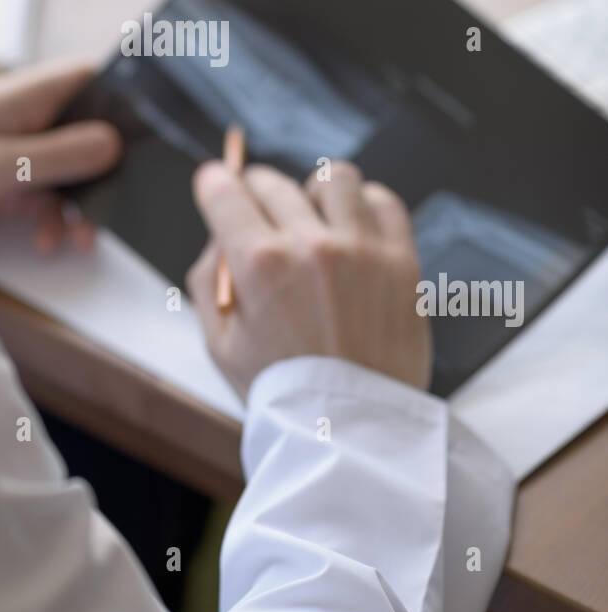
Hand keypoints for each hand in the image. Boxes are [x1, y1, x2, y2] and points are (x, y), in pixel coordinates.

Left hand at [0, 60, 120, 246]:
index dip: (126, 97)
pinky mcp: (7, 184)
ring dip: (82, 204)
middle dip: (110, 167)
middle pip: (90, 130)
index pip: (91, 79)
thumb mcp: (0, 166)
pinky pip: (47, 197)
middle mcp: (28, 118)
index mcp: (26, 97)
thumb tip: (117, 143)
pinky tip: (48, 244)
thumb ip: (59, 154)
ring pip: (73, 171)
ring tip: (84, 239)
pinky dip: (53, 220)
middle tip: (127, 200)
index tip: (157, 132)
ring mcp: (18, 152)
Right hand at [187, 159, 428, 401]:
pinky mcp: (402, 262)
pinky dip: (365, 206)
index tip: (216, 184)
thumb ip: (209, 279)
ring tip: (313, 219)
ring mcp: (362, 250)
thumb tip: (220, 235)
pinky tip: (353, 228)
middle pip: (272, 183)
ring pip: (332, 178)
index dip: (213, 183)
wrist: (351, 433)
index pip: (224, 190)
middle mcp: (311, 245)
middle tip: (258, 211)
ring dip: (313, 193)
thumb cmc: (283, 394)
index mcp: (259, 264)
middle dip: (255, 191)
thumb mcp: (218, 344)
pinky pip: (384, 202)